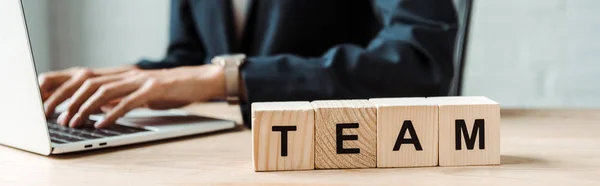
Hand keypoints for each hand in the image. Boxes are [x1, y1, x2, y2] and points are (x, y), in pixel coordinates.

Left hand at [57, 64, 224, 127]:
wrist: (200, 81)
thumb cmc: (171, 90)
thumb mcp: (140, 94)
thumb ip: (119, 98)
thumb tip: (97, 109)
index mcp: (121, 74)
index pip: (85, 79)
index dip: (65, 91)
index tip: (51, 107)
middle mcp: (127, 74)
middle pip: (88, 83)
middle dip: (68, 101)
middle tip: (57, 119)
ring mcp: (140, 80)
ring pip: (104, 91)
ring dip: (85, 109)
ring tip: (74, 123)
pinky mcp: (154, 89)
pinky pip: (128, 102)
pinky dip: (112, 114)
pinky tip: (101, 124)